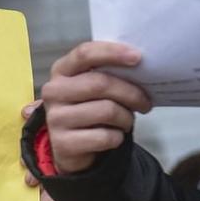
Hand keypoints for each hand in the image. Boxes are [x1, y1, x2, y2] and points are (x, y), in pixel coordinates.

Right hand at [38, 41, 153, 174]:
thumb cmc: (87, 108)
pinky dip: (118, 137)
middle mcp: (54, 92)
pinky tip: (114, 136)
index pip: (84, 54)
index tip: (137, 58)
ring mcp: (56, 118)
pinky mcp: (64, 143)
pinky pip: (105, 137)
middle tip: (145, 103)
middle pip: (100, 83)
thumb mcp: (90, 87)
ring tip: (127, 121)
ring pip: (107, 111)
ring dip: (126, 117)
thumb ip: (106, 74)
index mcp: (61, 70)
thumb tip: (140, 69)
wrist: (69, 147)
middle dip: (131, 93)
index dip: (112, 53)